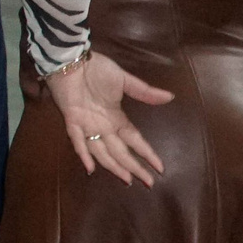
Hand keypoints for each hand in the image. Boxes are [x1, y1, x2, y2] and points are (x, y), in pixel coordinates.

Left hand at [43, 52, 174, 185]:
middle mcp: (103, 126)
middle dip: (134, 167)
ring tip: (128, 179)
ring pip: (102, 152)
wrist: (72, 59)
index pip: (135, 140)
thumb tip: (170, 97)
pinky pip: (77, 140)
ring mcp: (87, 125)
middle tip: (148, 183)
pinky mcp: (71, 120)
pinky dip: (84, 154)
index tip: (160, 168)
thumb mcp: (124, 80)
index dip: (147, 153)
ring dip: (114, 166)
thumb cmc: (97, 69)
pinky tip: (91, 169)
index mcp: (116, 118)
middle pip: (121, 152)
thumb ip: (144, 91)